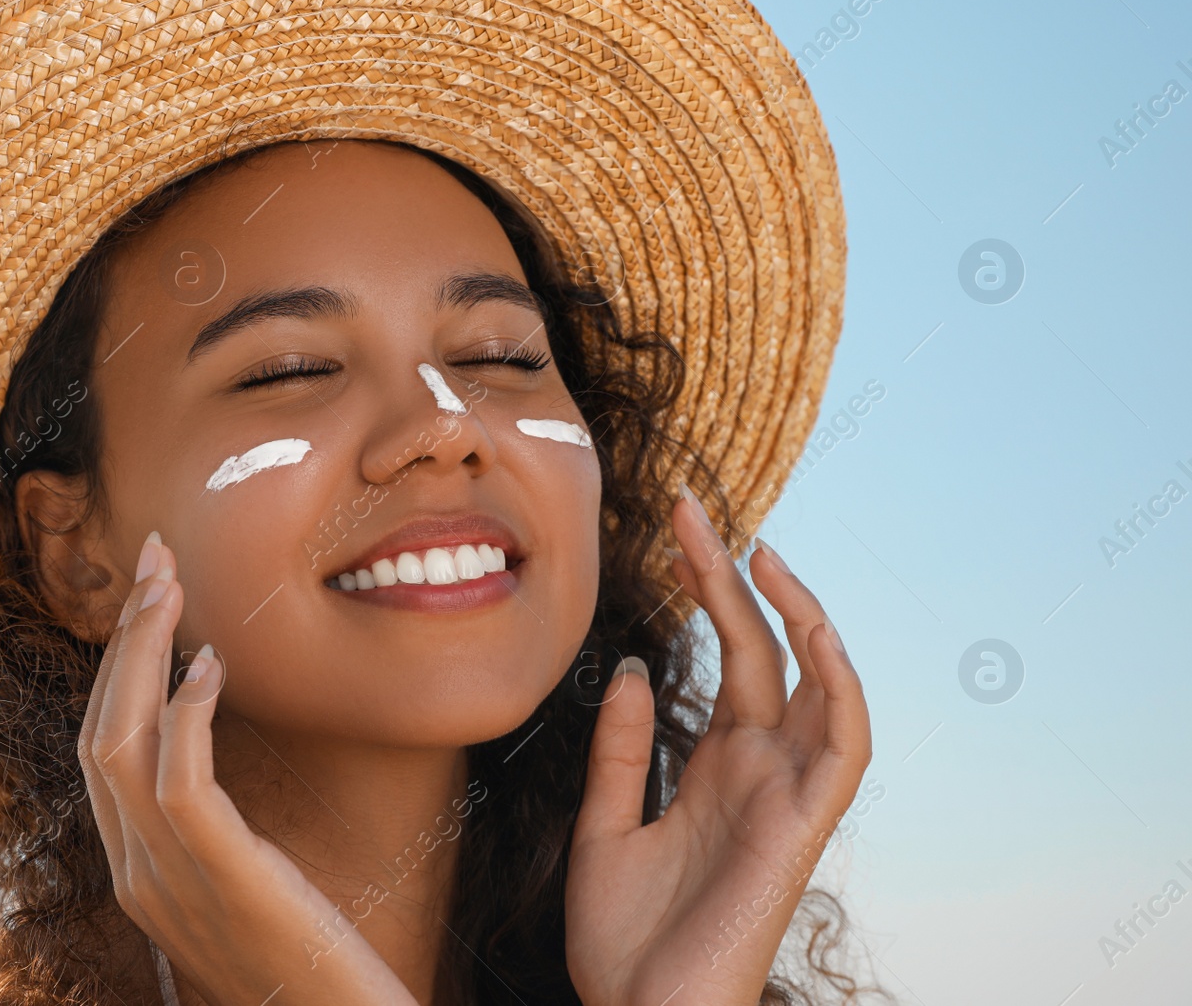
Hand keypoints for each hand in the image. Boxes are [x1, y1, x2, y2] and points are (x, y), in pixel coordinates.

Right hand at [77, 533, 418, 1005]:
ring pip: (121, 743)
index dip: (116, 668)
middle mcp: (135, 872)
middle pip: (99, 731)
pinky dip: (186, 715)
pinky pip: (181, 782)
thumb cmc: (305, 961)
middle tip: (154, 561)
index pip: (101, 749)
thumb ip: (212, 831)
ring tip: (169, 586)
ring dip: (142, 654)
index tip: (147, 598)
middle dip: (123, 639)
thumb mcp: (242, 885)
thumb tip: (207, 756)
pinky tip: (211, 665)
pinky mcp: (219, 876)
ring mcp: (167, 879)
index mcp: (137, 869)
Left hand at [564, 487, 871, 1005]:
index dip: (707, 589)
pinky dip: (839, 686)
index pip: (727, 655)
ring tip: (756, 549)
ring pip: (817, 683)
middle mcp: (758, 769)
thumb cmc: (625, 941)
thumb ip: (623, 750)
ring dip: (797, 612)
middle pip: (764, 650)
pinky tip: (811, 630)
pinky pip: (843, 746)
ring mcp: (784, 794)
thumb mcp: (605, 826)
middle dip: (733, 576)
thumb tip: (635, 668)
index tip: (677, 526)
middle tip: (691, 507)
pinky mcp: (801, 827)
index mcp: (716, 765)